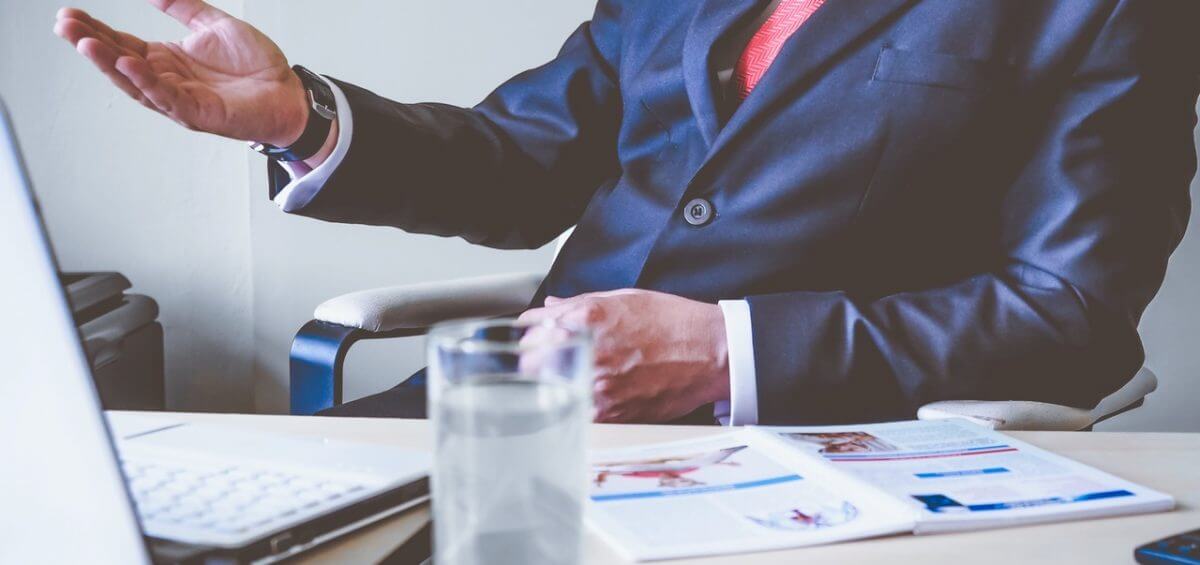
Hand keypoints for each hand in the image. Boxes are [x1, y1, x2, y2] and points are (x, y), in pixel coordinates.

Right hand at [54, 0, 308, 146]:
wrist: (288, 91)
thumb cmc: (256, 65)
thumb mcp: (213, 25)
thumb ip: (182, 6)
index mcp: (167, 61)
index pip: (121, 44)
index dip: (95, 31)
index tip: (68, 15)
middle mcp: (167, 81)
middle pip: (120, 63)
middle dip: (90, 45)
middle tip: (64, 26)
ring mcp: (180, 99)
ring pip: (136, 83)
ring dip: (109, 64)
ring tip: (85, 43)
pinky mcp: (199, 113)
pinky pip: (167, 98)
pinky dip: (147, 82)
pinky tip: (130, 64)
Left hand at [518, 289, 729, 422]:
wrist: (711, 353)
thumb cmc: (674, 323)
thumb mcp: (625, 299)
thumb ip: (580, 303)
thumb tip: (551, 307)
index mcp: (588, 319)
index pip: (533, 328)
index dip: (529, 333)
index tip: (531, 337)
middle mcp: (589, 353)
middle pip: (531, 364)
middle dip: (533, 361)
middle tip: (543, 361)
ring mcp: (599, 386)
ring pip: (551, 392)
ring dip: (553, 386)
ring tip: (568, 379)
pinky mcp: (613, 413)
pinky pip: (577, 412)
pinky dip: (576, 405)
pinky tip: (588, 396)